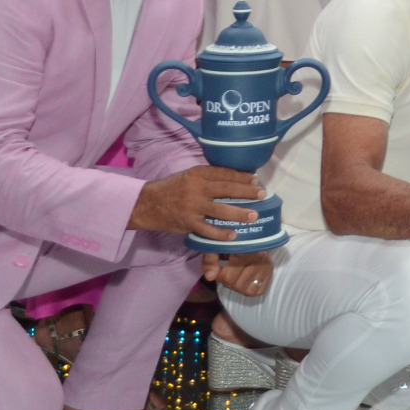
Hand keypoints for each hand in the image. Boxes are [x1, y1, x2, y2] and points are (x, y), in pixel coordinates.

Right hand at [130, 165, 262, 239]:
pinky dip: (221, 233)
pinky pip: (208, 229)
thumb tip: (232, 180)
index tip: (255, 180)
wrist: (147, 204)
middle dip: (248, 192)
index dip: (242, 177)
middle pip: (228, 189)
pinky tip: (233, 235)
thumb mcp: (188, 176)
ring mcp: (193, 206)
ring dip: (240, 213)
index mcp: (198, 173)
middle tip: (263, 195)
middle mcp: (198, 188)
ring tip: (254, 215)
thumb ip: (207, 178)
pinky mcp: (188, 222)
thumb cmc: (170, 188)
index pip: (225, 173)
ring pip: (222, 210)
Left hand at [204, 250, 273, 297]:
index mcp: (245, 249)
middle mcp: (258, 258)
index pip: (226, 276)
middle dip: (226, 280)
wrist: (251, 237)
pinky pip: (256, 292)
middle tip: (227, 270)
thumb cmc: (231, 243)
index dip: (218, 275)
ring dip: (236, 286)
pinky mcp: (270, 274)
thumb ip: (210, 260)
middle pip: (235, 284)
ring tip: (236, 275)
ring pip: (245, 290)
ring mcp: (265, 267)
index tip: (218, 267)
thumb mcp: (218, 247)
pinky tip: (245, 279)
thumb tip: (210, 277)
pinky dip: (248, 289)